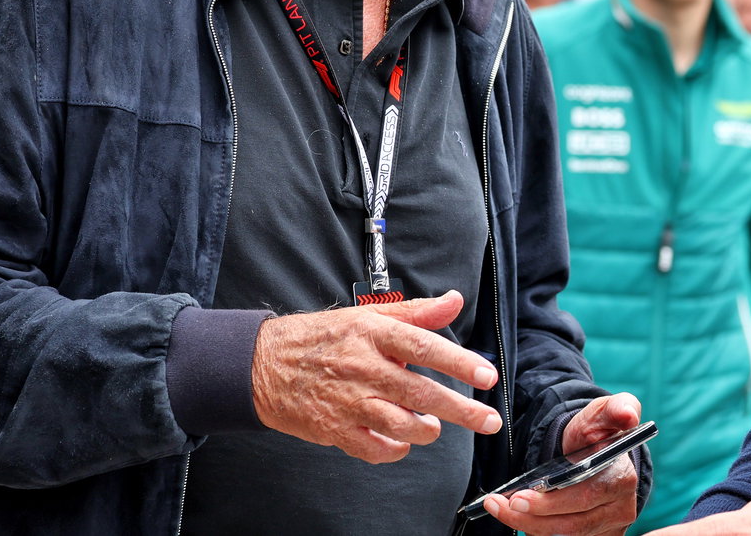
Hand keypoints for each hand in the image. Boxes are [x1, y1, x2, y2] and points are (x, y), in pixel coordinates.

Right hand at [251, 290, 501, 462]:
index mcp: (372, 333)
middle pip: (421, 392)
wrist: (263, 364)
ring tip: (432, 426)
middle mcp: (363, 367)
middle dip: (461, 409)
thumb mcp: (367, 315)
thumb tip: (454, 301)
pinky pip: (375, 449)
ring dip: (426, 430)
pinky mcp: (334, 428)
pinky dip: (395, 449)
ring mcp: (348, 400)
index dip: (459, 361)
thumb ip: (416, 312)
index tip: (487, 375)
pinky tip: (401, 441)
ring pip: (401, 425)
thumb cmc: (320, 338)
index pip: (424, 346)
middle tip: (488, 420)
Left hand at [479, 392, 644, 534]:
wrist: (593, 452)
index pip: (584, 497)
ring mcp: (611, 528)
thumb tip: (628, 414)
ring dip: (530, 526)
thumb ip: (616, 408)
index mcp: (622, 478)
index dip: (550, 503)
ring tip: (503, 510)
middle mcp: (621, 509)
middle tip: (501, 505)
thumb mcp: (602, 413)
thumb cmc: (595, 433)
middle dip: (531, 517)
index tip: (518, 498)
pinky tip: (521, 519)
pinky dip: (540, 533)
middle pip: (572, 525)